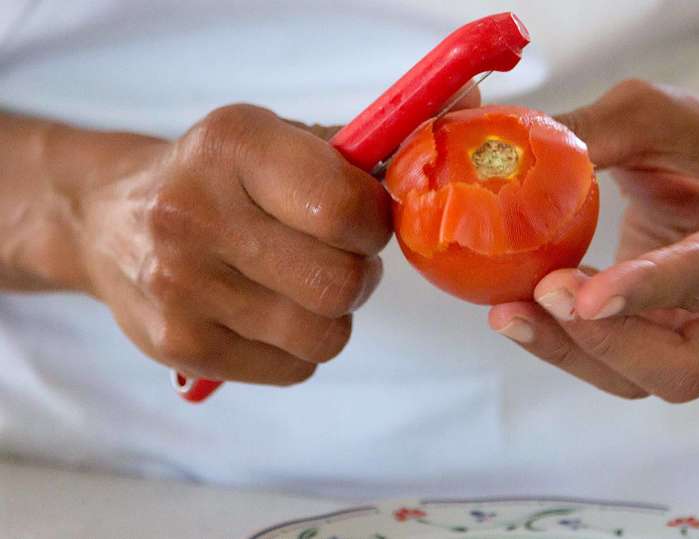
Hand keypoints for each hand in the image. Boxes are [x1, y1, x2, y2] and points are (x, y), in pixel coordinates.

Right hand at [78, 105, 391, 385]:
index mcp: (232, 147)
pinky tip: (269, 314)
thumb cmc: (211, 179)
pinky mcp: (179, 347)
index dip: (375, 223)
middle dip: (360, 274)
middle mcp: (196, 216)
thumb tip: (413, 185)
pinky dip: (299, 347)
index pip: (343, 208)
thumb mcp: (266, 139)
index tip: (364, 220)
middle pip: (340, 284)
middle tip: (341, 257)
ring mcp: (181, 289)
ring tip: (302, 286)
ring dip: (332, 315)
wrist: (106, 221)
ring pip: (325, 336)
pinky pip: (294, 369)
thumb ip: (344, 158)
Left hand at [489, 79, 698, 402]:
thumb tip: (511, 150)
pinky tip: (523, 306)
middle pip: (680, 365)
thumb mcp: (653, 119)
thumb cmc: (691, 142)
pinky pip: (609, 360)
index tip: (585, 298)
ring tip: (508, 313)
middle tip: (541, 297)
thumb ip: (594, 132)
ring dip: (567, 349)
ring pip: (638, 376)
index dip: (647, 290)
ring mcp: (692, 328)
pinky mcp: (653, 334)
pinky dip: (562, 340)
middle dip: (602, 340)